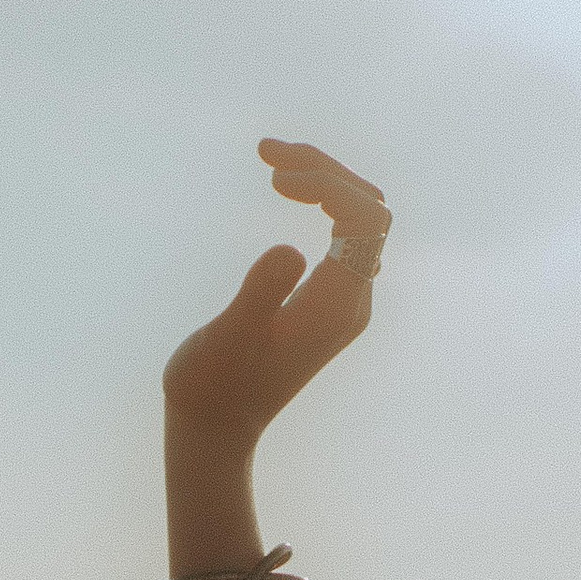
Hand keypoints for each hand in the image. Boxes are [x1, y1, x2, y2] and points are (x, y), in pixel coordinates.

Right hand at [162, 139, 388, 450]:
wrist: (214, 428)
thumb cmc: (212, 385)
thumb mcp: (228, 336)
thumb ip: (260, 293)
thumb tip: (291, 251)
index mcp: (336, 306)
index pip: (363, 221)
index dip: (328, 184)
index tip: (274, 177)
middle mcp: (352, 301)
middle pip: (367, 210)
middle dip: (323, 171)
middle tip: (267, 151)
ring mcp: (344, 301)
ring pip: (359, 218)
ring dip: (322, 179)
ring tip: (272, 158)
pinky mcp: (328, 300)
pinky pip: (346, 235)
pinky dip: (321, 202)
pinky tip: (287, 189)